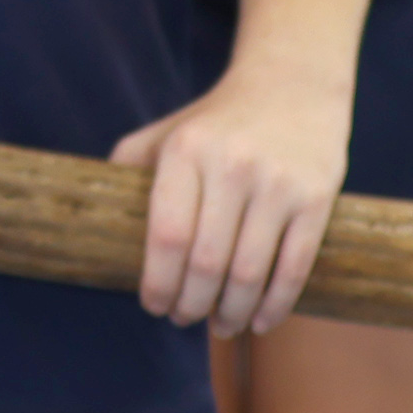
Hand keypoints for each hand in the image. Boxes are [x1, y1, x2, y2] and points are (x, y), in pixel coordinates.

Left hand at [112, 53, 352, 335]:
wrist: (292, 86)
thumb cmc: (216, 122)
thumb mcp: (166, 132)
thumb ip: (128, 169)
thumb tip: (95, 223)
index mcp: (186, 152)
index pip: (167, 234)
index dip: (158, 282)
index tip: (153, 306)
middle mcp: (231, 166)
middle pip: (206, 261)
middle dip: (191, 303)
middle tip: (183, 319)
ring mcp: (277, 184)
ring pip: (250, 272)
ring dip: (231, 312)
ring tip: (220, 326)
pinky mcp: (317, 198)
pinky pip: (294, 266)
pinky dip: (275, 304)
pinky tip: (259, 321)